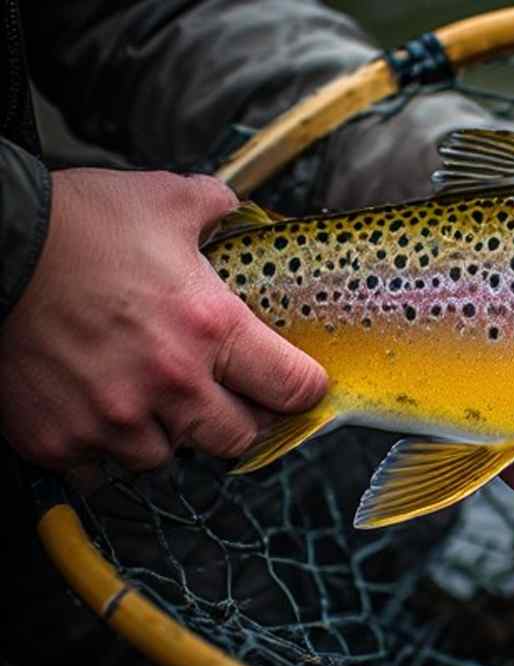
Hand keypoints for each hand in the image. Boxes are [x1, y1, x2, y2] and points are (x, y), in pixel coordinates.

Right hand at [0, 168, 327, 470]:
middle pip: (239, 439)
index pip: (292, 387)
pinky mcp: (60, 439)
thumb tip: (232, 208)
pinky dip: (101, 442)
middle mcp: (171, 383)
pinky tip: (93, 405)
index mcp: (211, 328)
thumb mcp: (163, 200)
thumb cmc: (72, 224)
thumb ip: (214, 208)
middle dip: (238, 420)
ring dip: (165, 432)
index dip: (301, 388)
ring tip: (144, 393)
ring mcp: (113, 419)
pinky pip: (98, 465)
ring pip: (166, 456)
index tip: (297, 386)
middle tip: (223, 398)